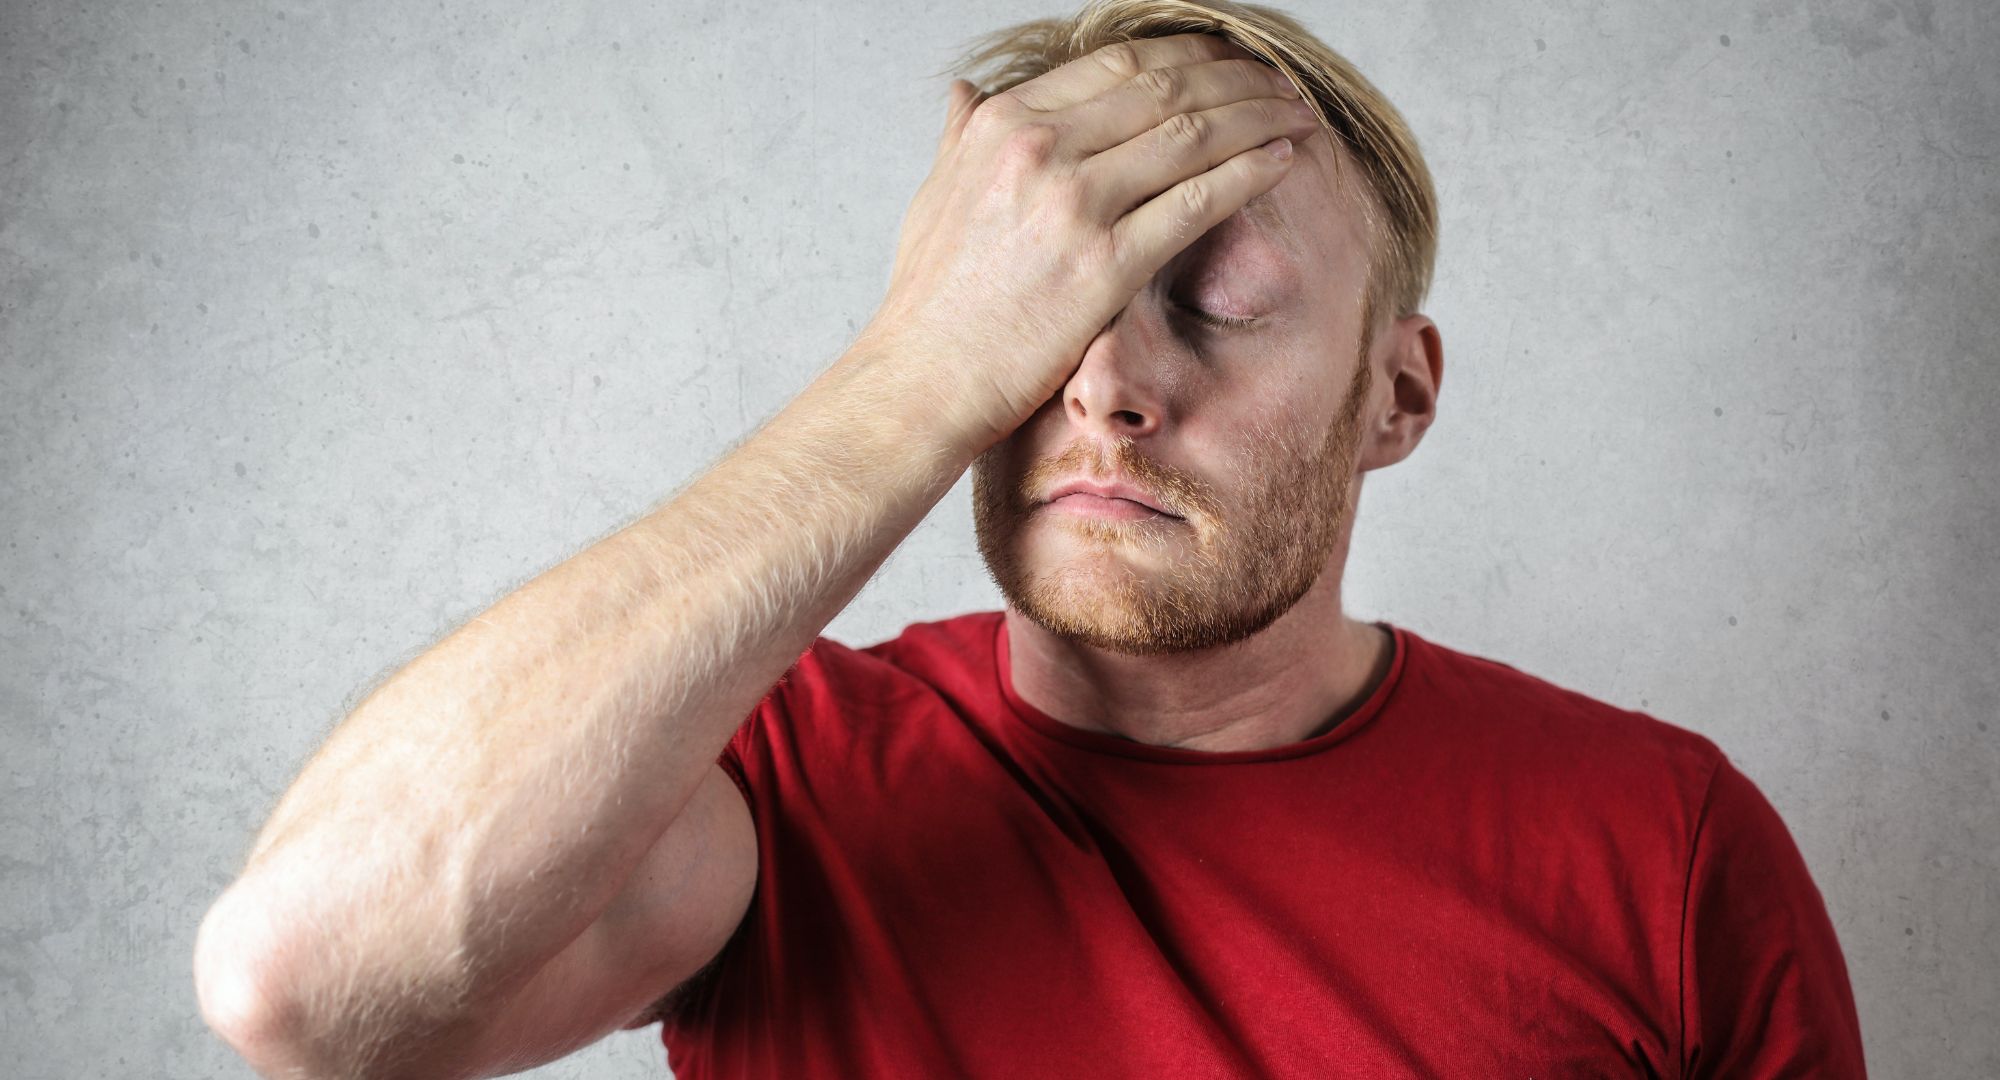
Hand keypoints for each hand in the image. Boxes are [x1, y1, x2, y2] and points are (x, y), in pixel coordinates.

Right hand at [855, 33, 1324, 453]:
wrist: (921, 381)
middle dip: (1237, 77)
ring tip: (1296, 115)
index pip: (1118, 63)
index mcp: (1004, 124)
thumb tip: (968, 92)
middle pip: (1166, 87)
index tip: (1226, 62)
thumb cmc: (929, 300)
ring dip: (1259, 116)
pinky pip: (1199, 201)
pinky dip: (1250, 172)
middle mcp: (1040, 150)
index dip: (1187, 55)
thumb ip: (961, 136)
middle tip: (1279, 82)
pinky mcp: (1105, 265)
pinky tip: (1283, 161)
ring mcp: (1075, 205)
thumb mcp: (934, 194)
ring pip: (1194, 134)